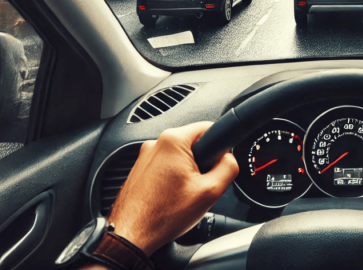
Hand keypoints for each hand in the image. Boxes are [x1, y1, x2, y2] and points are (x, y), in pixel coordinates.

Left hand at [106, 122, 238, 255]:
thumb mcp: (211, 192)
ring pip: (179, 158)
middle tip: (200, 186)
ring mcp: (145, 156)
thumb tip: (230, 159)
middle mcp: (155, 143)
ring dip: (186, 173)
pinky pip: (165, 167)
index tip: (218, 165)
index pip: (209, 127)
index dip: (220, 147)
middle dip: (202, 163)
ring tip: (183, 195)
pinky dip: (172, 180)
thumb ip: (229, 168)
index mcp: (173, 140)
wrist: (132, 234)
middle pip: (194, 144)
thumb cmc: (162, 215)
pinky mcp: (140, 169)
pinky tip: (170, 198)